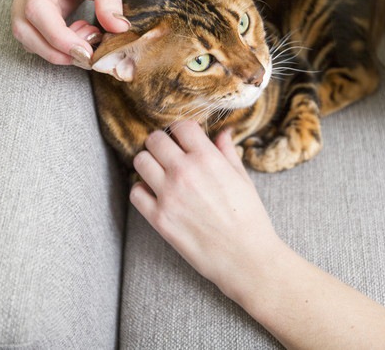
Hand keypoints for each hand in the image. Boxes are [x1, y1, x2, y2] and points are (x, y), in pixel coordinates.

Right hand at [11, 0, 129, 67]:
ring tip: (88, 36)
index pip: (37, 10)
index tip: (85, 53)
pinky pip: (35, 33)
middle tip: (88, 54)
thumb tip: (118, 29)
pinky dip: (56, 43)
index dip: (58, 38)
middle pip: (23, 27)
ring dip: (56, 48)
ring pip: (25, 35)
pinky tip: (80, 33)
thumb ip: (111, 2)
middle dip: (55, 50)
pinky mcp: (30, 6)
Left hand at [130, 121, 281, 296]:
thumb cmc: (250, 218)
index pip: (180, 126)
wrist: (246, 257)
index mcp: (207, 158)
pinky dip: (142, 191)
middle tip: (167, 154)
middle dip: (160, 143)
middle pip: (154, 140)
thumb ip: (227, 152)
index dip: (181, 130)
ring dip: (148, 163)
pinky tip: (155, 195)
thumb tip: (222, 132)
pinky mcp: (159, 218)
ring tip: (159, 173)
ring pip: (140, 161)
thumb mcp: (243, 179)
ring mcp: (168, 195)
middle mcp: (184, 172)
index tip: (183, 139)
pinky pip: (135, 193)